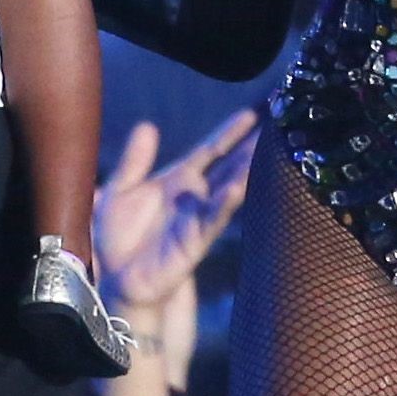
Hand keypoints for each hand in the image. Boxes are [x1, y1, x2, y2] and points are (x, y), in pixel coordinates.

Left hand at [93, 112, 256, 323]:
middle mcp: (196, 196)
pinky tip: (237, 187)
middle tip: (280, 123)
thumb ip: (134, 162)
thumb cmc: (116, 241)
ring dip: (247, 168)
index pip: (212, 150)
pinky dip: (225, 203)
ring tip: (268, 147)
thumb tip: (148, 126)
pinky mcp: (194, 240)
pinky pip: (212, 218)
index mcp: (178, 180)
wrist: (116, 283)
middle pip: (230, 165)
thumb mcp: (117, 192)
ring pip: (229, 187)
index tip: (255, 112)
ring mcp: (198, 217)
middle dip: (253, 145)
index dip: (232, 131)